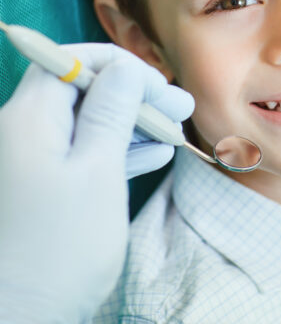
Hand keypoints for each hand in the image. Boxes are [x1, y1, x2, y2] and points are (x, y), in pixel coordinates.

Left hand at [0, 43, 193, 322]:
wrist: (20, 321)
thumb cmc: (60, 245)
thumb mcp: (98, 170)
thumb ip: (112, 111)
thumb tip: (125, 69)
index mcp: (29, 118)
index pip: (69, 62)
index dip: (118, 65)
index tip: (158, 86)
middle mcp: (23, 131)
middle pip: (82, 91)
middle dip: (133, 94)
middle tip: (181, 106)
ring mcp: (33, 160)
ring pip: (87, 122)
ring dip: (132, 122)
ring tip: (175, 129)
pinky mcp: (44, 186)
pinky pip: (82, 152)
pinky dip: (117, 149)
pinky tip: (153, 154)